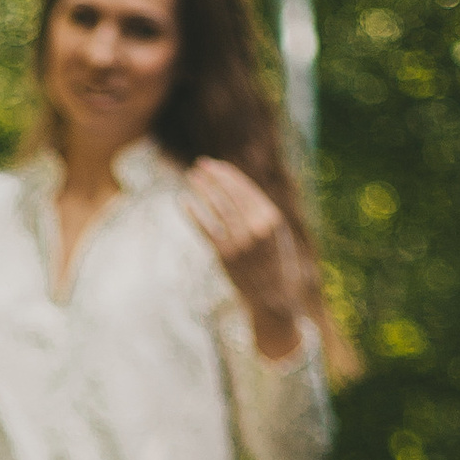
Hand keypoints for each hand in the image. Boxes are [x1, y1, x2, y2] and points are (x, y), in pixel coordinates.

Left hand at [183, 157, 310, 347]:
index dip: (228, 174)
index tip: (215, 165)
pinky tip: (183, 201)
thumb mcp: (275, 231)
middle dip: (214, 176)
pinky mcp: (225, 255)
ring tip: (191, 176)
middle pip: (230, 194)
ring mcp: (240, 242)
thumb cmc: (273, 259)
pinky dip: (194, 213)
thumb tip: (234, 185)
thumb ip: (259, 210)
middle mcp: (257, 228)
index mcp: (271, 218)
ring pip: (218, 207)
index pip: (245, 188)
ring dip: (203, 189)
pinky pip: (206, 229)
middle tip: (200, 165)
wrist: (273, 294)